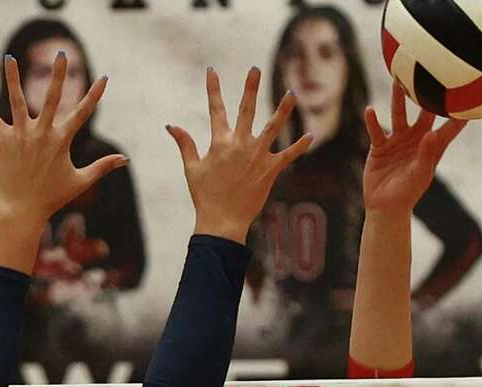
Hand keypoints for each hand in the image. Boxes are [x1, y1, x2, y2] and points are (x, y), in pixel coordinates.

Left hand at [0, 55, 125, 227]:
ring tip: (10, 57)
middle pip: (52, 98)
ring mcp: (22, 135)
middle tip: (61, 53)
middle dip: (58, 75)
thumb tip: (125, 159)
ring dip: (13, 78)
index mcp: (61, 141)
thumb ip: (102, 167)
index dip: (95, 95)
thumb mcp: (80, 181)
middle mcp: (42, 134)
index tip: (104, 78)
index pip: (82, 113)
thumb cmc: (53, 197)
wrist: (22, 209)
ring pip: (17, 100)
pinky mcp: (4, 140)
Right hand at [166, 66, 312, 243]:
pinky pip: (288, 155)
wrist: (222, 221)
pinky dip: (299, 146)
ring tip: (292, 94)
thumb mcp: (192, 169)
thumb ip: (185, 144)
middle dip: (250, 88)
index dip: (213, 89)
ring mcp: (257, 156)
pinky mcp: (270, 171)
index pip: (216, 110)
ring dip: (283, 110)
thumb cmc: (205, 197)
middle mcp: (240, 145)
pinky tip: (310, 136)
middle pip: (246, 110)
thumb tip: (171, 126)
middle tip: (255, 69)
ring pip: (272, 127)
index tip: (211, 70)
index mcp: (220, 142)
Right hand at [362, 84, 464, 216]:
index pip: (449, 126)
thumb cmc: (408, 193)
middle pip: (423, 111)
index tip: (472, 93)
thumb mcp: (420, 174)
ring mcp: (397, 140)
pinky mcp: (380, 146)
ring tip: (397, 79)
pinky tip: (369, 110)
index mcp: (431, 146)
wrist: (386, 206)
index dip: (460, 112)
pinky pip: (376, 130)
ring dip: (397, 98)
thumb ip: (427, 154)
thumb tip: (431, 134)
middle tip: (432, 69)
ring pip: (398, 114)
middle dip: (427, 94)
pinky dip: (372, 121)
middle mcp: (416, 138)